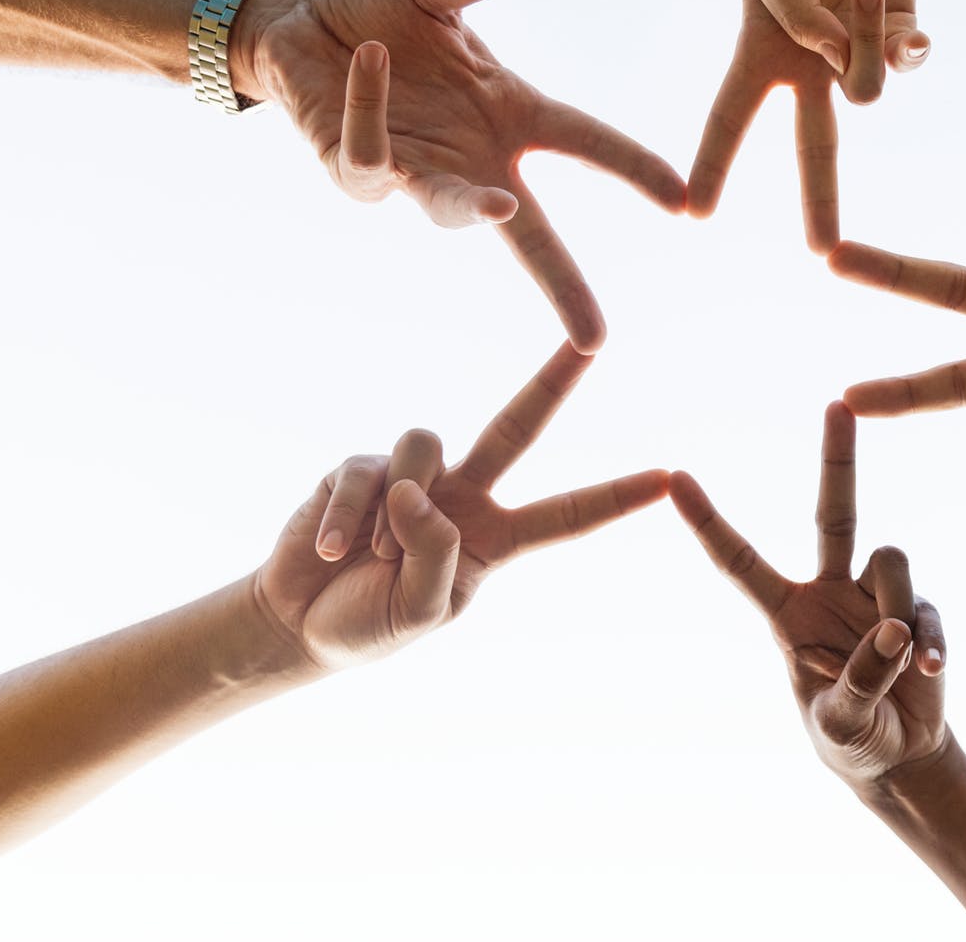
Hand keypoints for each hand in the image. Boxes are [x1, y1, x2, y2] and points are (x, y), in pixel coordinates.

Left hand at [236, 0, 686, 351]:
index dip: (635, 170)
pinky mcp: (358, 171)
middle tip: (593, 335)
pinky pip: (373, 159)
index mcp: (507, 112)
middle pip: (528, 231)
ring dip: (471, 210)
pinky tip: (371, 59)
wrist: (296, 22)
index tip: (685, 202)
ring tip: (497, 206)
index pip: (586, 143)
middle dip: (562, 285)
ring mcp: (416, 170)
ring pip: (449, 209)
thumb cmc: (377, 12)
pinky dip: (374, 109)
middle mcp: (471, 155)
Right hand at [251, 341, 668, 671]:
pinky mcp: (363, 467)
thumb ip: (435, 555)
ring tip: (367, 556)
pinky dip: (347, 515)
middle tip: (595, 340)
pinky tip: (330, 549)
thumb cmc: (369, 625)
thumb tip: (422, 491)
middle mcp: (462, 497)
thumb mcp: (420, 612)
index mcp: (494, 539)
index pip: (565, 516)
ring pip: (426, 447)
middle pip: (517, 426)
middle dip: (554, 381)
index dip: (615, 497)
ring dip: (393, 512)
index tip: (668, 477)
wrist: (296, 624)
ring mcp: (414, 477)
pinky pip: (366, 472)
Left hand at [670, 403, 946, 788]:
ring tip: (898, 666)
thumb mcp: (840, 724)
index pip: (740, 561)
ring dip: (896, 611)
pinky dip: (929, 642)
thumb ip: (860, 681)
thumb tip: (896, 632)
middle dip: (838, 458)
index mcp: (785, 613)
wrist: (901, 757)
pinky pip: (925, 608)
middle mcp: (829, 590)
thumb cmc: (849, 740)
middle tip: (838, 403)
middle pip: (834, 512)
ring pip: (890, 560)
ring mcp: (876, 596)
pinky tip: (930, 673)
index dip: (708, 522)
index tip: (674, 477)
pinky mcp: (918, 611)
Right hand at [688, 0, 929, 253]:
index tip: (696, 212)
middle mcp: (809, 70)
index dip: (713, 164)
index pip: (731, 119)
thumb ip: (793, 12)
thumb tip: (835, 55)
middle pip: (815, 149)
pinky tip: (890, 5)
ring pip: (866, 89)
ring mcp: (858, 58)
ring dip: (865, 38)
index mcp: (761, 56)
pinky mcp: (903, 38)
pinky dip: (902, 36)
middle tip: (824, 252)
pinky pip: (906, 59)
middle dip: (820, 201)